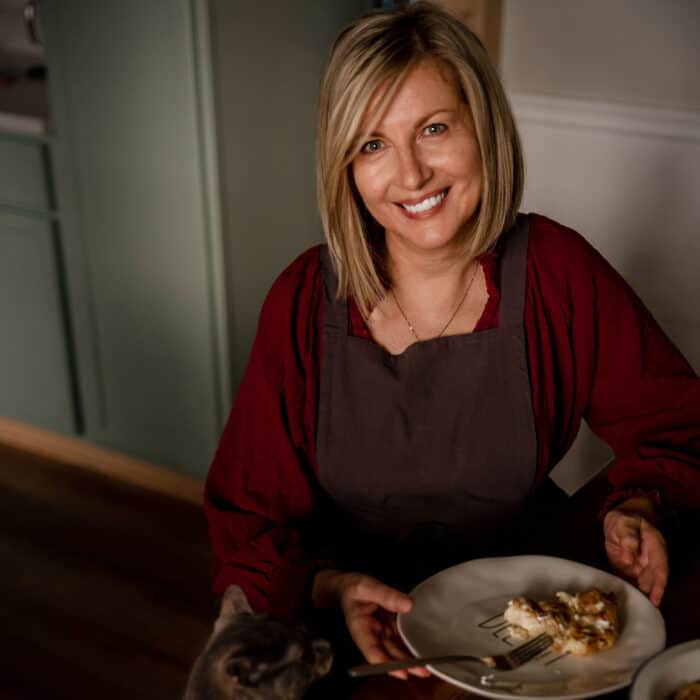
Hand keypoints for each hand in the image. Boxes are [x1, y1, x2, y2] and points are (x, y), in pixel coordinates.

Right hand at [312, 569, 429, 679]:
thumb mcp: (368, 587)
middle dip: (405, 665)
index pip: (372, 651)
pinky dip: (410, 646)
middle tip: (424, 671)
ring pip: (396, 650)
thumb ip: (387, 595)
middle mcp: (371, 636)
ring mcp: (381, 633)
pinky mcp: (388, 629)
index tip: (403, 672)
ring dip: (410, 660)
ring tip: (428, 666)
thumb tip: (408, 605)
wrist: (348, 587)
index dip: (387, 664)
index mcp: (360, 628)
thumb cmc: (354, 588)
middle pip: (387, 655)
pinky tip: (423, 650)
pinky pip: (400, 640)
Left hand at [604, 499, 667, 605]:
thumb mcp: (624, 525)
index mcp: (655, 547)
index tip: (655, 599)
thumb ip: (628, 540)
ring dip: (640, 595)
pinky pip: (631, 582)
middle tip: (643, 610)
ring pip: (643, 584)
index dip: (659, 586)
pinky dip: (629, 591)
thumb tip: (628, 559)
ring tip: (634, 608)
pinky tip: (625, 601)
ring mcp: (641, 566)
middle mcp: (651, 560)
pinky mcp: (629, 570)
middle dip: (649, 596)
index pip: (660, 569)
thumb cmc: (624, 520)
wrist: (618, 520)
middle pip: (653, 581)